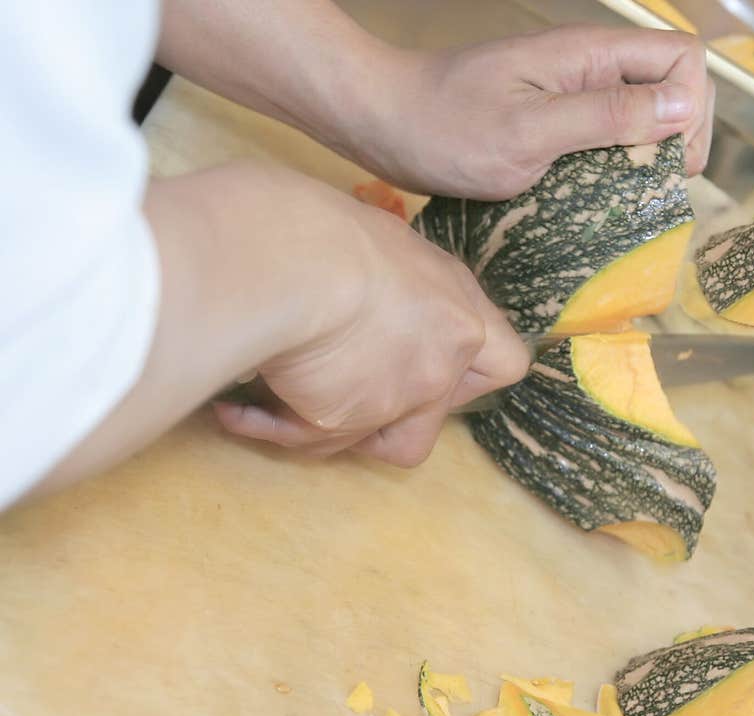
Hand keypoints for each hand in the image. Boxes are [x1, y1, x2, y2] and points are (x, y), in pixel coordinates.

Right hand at [213, 165, 528, 466]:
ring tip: (276, 401)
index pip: (505, 365)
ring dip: (331, 427)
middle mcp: (442, 358)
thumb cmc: (316, 224)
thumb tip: (356, 304)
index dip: (469, 377)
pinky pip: (309, 441)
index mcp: (456, 305)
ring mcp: (401, 396)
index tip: (428, 367)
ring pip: (370, 439)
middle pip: (430, 417)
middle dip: (388, 413)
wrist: (284, 257)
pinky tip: (237, 413)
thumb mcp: (371, 243)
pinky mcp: (348, 422)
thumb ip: (390, 286)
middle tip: (342, 384)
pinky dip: (275, 429)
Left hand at [359, 26, 713, 198]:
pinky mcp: (544, 121)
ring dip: (644, 154)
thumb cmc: (445, 127)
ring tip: (632, 199)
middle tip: (660, 189)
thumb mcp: (528, 131)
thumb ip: (605, 117)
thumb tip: (682, 109)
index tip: (675, 164)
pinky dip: (608, 165)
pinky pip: (597, 136)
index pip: (680, 60)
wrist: (384, 123)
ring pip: (634, 114)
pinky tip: (595, 198)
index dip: (694, 109)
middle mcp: (584, 70)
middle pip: (666, 87)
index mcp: (588, 57)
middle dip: (678, 135)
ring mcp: (564, 96)